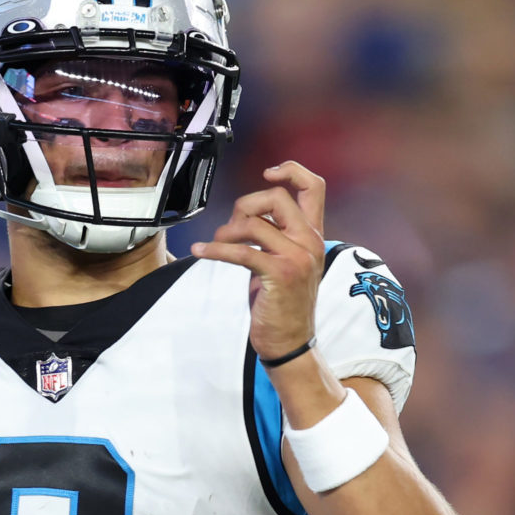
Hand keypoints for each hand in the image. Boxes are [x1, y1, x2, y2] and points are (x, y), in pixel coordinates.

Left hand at [191, 162, 324, 360]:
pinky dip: (214, 250)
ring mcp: (298, 257)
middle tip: (230, 228)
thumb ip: (275, 236)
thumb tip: (244, 215)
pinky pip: (241, 250)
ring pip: (254, 222)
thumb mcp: (284, 262)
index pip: (314, 187)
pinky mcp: (280, 274)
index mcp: (314, 235)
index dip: (292, 171)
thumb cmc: (281, 304)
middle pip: (275, 197)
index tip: (269, 172)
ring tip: (216, 245)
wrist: (290, 343)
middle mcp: (310, 242)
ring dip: (225, 232)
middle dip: (244, 205)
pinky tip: (200, 251)